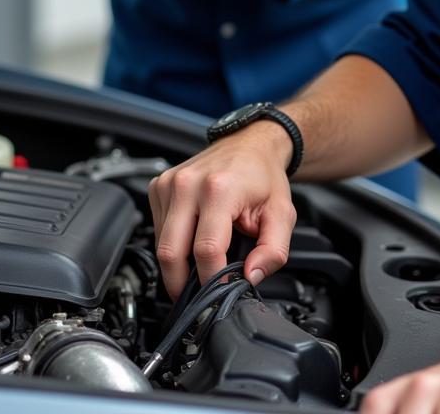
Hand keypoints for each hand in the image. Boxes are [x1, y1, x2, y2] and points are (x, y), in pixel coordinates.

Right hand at [148, 122, 297, 297]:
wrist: (250, 144)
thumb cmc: (263, 177)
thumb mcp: (282, 213)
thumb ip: (273, 250)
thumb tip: (250, 276)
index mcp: (219, 189)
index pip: (206, 251)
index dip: (213, 280)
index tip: (222, 290)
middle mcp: (188, 184)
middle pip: (171, 252)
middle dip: (182, 283)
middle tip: (199, 295)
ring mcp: (169, 183)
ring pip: (160, 244)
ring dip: (177, 264)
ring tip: (199, 265)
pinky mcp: (158, 186)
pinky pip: (157, 229)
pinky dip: (172, 244)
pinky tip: (190, 241)